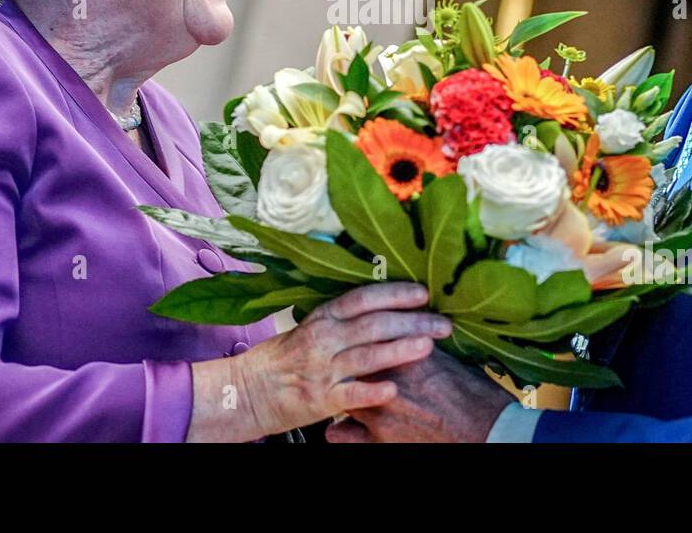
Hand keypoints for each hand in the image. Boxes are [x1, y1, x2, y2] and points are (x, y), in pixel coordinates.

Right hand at [187, 282, 450, 441]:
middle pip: (373, 324)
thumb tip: (385, 306)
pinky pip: (350, 394)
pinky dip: (371, 391)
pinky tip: (392, 390)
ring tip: (428, 346)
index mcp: (323, 317)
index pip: (363, 298)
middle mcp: (323, 339)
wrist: (248, 391)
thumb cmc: (285, 358)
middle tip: (443, 323)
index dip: (394, 293)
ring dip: (399, 349)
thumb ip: (344, 319)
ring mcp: (323, 369)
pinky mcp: (321, 399)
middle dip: (412, 321)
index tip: (423, 292)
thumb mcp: (312, 328)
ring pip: (367, 355)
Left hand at [324, 344, 513, 442]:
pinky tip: (344, 426)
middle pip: (349, 363)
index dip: (363, 337)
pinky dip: (342, 431)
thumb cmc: (475, 394)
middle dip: (349, 363)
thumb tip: (407, 332)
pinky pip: (342, 435)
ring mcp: (379, 412)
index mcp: (404, 354)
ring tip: (350, 391)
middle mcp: (386, 380)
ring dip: (346, 392)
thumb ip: (418, 345)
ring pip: (343, 394)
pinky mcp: (379, 441)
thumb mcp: (446, 358)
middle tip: (355, 365)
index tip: (363, 338)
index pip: (366, 336)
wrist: (489, 431)